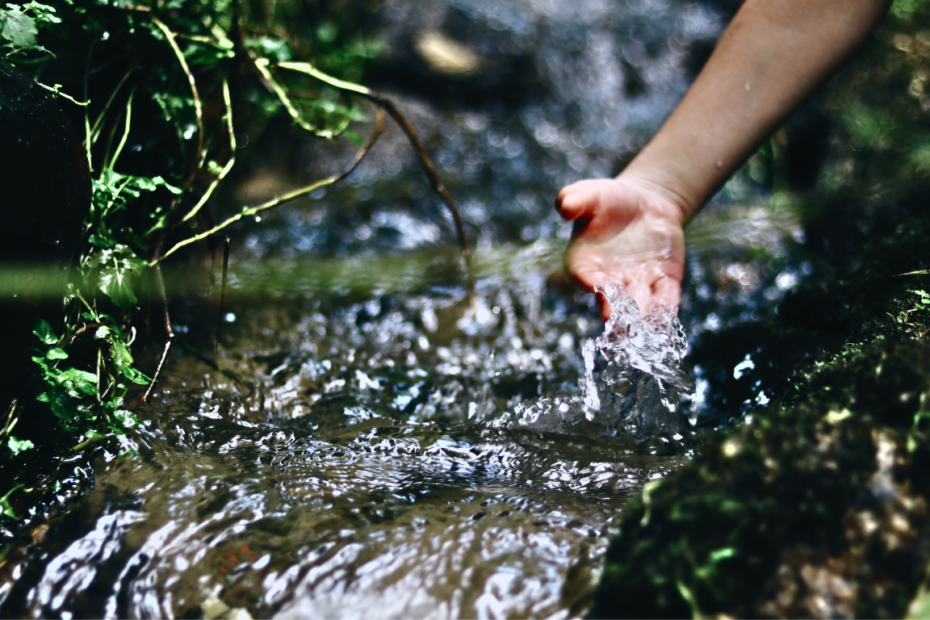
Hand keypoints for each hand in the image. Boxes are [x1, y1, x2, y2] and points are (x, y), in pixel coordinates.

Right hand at [556, 177, 686, 319]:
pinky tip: (670, 321)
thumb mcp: (591, 193)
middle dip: (616, 311)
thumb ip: (575, 199)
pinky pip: (666, 297)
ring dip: (643, 318)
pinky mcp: (664, 281)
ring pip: (640, 304)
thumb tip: (565, 206)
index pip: (583, 275)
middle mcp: (609, 280)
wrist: (644, 204)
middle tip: (618, 323)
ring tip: (646, 332)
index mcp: (584, 262)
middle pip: (611, 299)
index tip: (594, 285)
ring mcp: (637, 283)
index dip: (588, 281)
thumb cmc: (608, 199)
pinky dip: (668, 310)